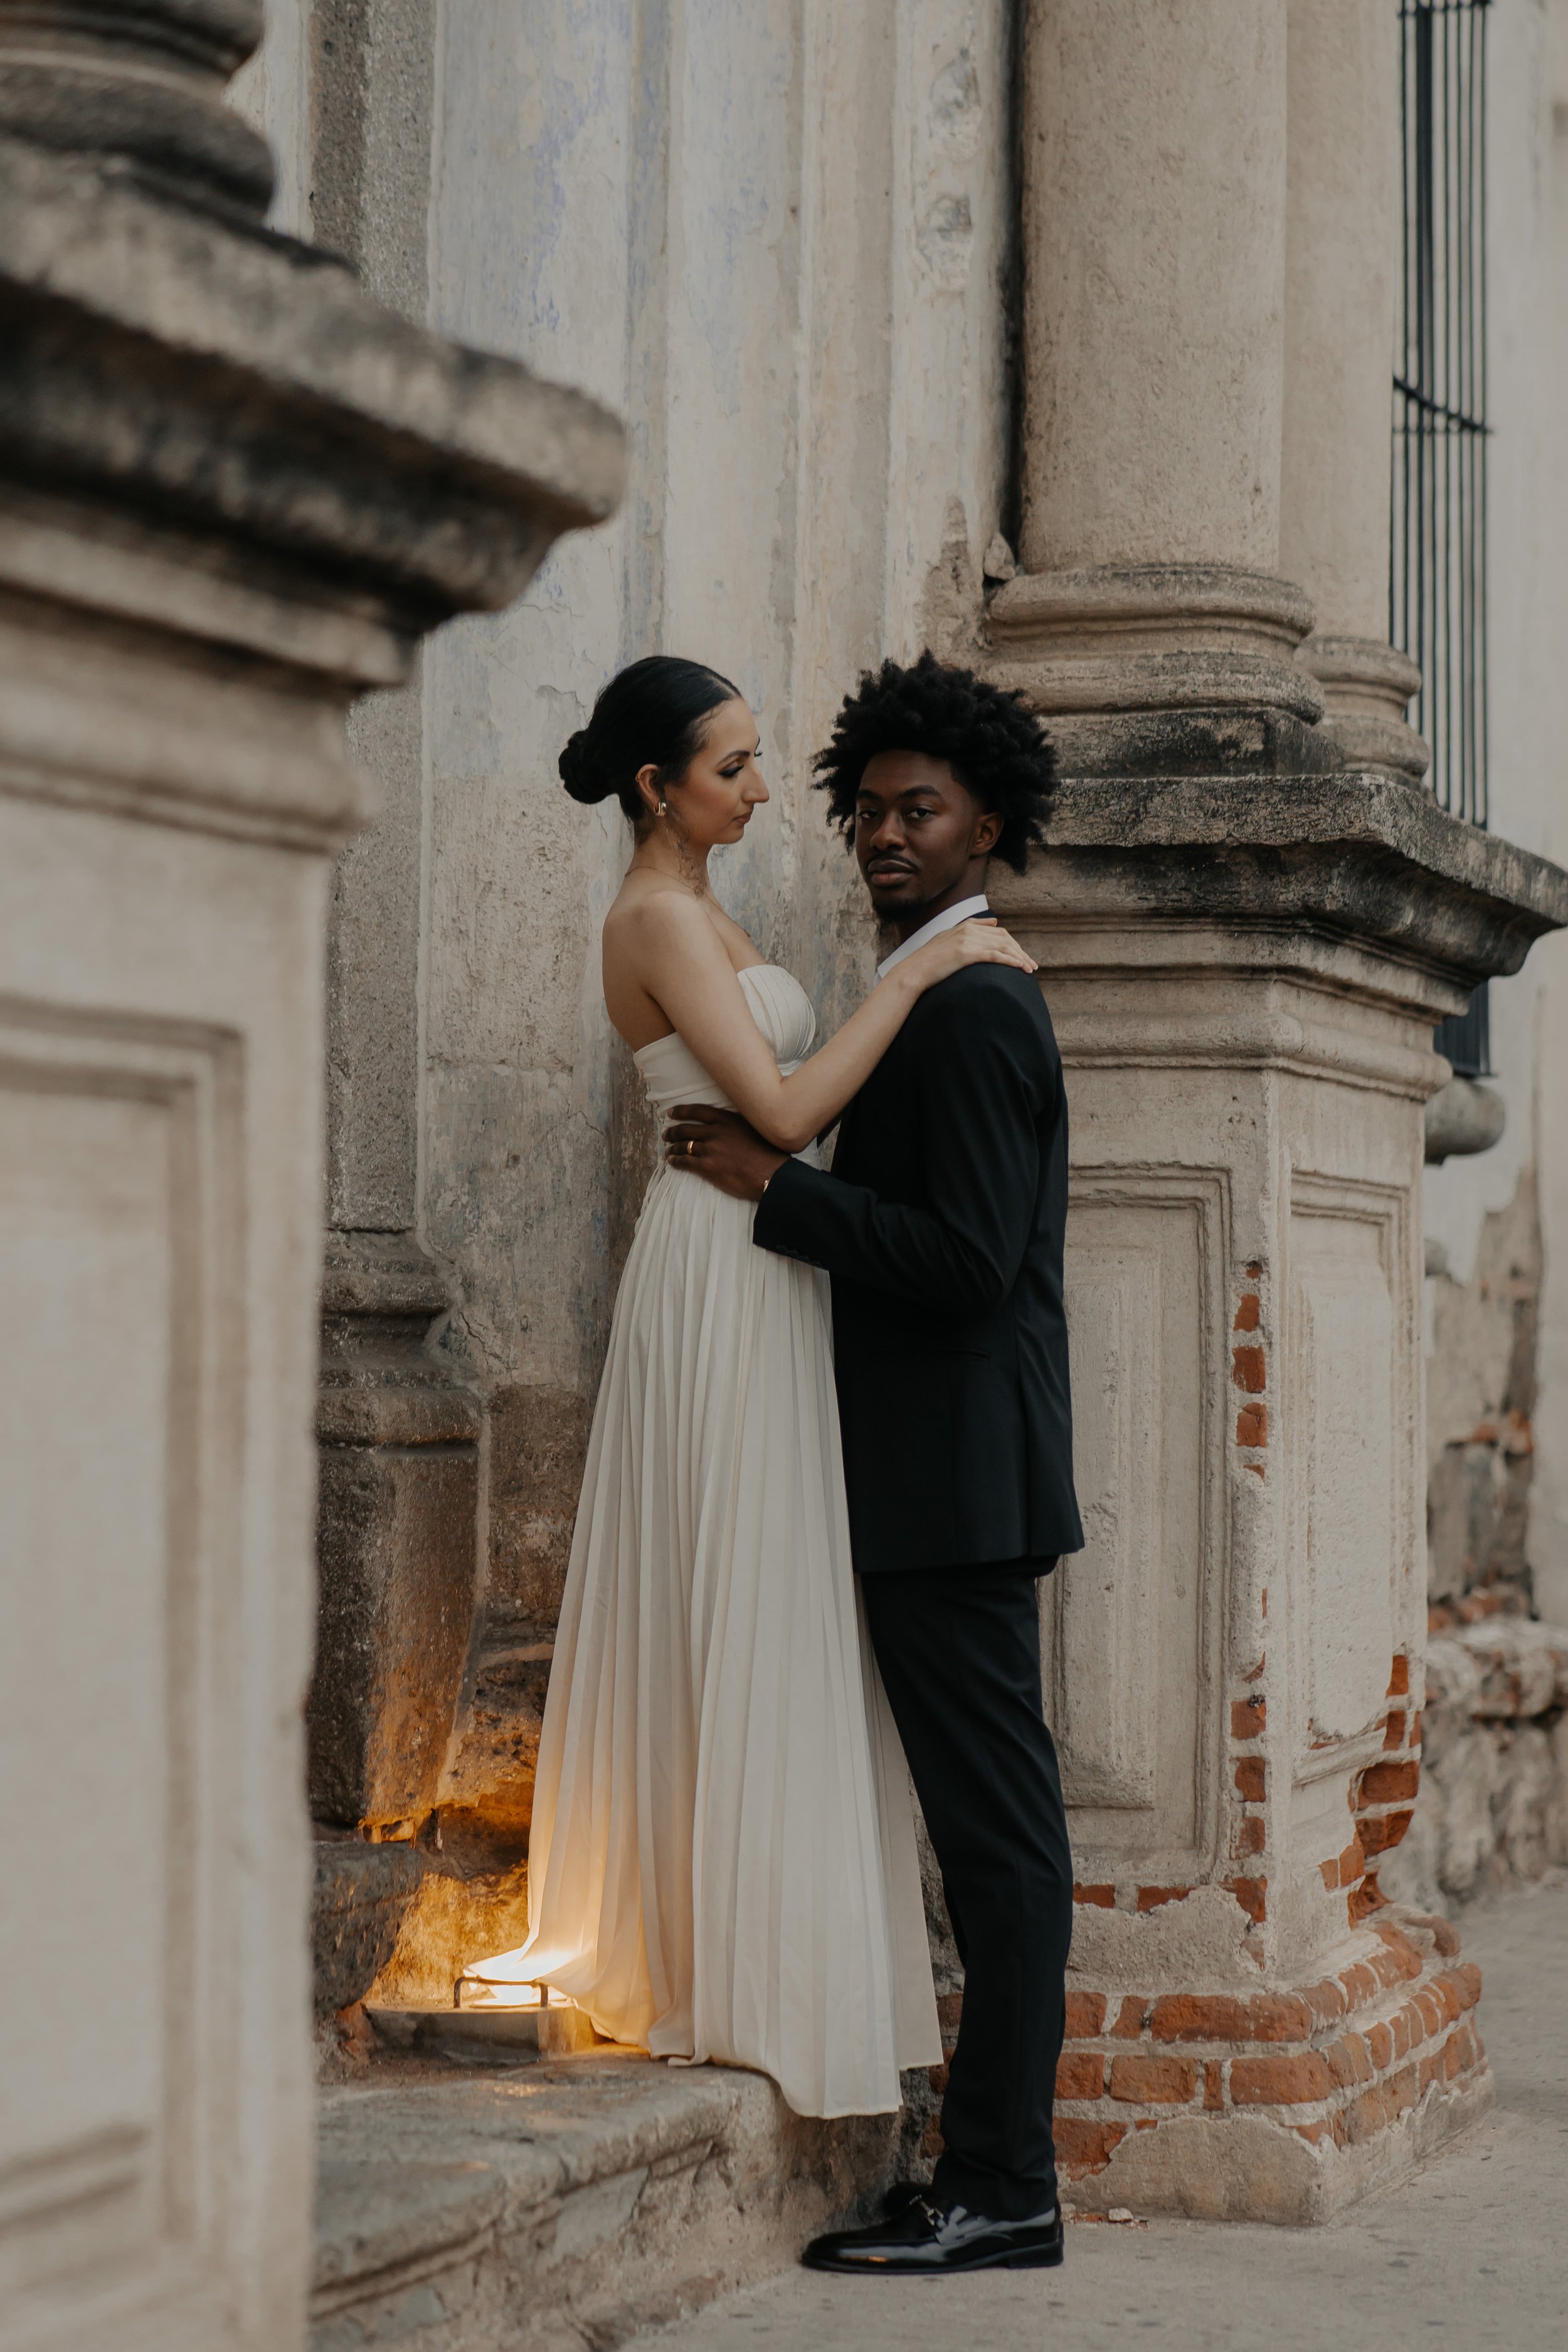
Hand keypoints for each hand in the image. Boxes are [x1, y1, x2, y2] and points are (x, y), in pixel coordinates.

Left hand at [664, 1104, 787, 1201]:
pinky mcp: (707, 1167)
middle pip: (686, 1128)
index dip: (681, 1111)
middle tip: (667, 1134)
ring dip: (673, 1147)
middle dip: (673, 1131)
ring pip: (683, 1145)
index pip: (697, 1110)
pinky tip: (672, 1161)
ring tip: (668, 1149)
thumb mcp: (753, 1128)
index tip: (671, 1113)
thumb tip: (727, 1125)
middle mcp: (715, 1131)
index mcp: (727, 1119)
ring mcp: (710, 1149)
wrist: (772, 1175)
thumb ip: (736, 1124)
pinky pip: (685, 1161)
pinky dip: (676, 1161)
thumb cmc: (768, 1153)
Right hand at [896, 917, 1036, 994]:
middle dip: (1020, 951)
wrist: (912, 972)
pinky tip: (1019, 967)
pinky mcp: (966, 953)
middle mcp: (967, 930)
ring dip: (1019, 957)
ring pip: (1002, 946)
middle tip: (1032, 965)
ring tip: (1030, 969)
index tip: (1021, 955)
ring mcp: (966, 940)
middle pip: (1004, 938)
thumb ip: (969, 931)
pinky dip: (1010, 960)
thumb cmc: (928, 962)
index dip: (1012, 943)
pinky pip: (994, 955)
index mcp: (964, 927)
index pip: (997, 931)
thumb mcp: (947, 941)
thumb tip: (994, 923)